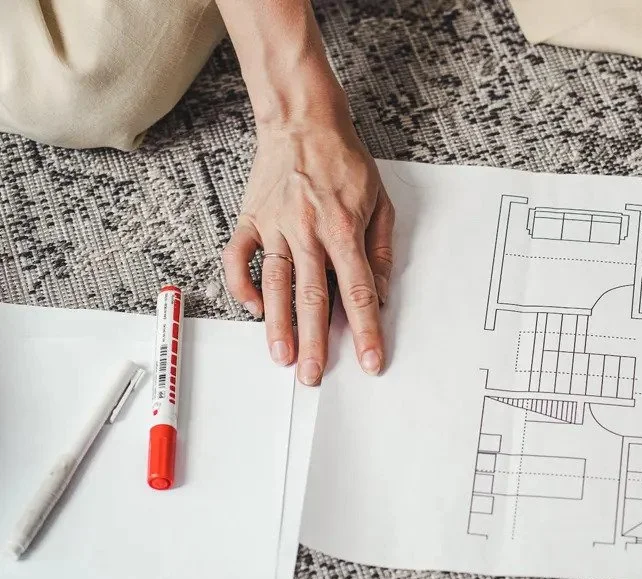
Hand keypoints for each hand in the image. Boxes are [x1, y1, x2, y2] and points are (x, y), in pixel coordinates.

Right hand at [222, 103, 394, 385]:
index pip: (357, 291)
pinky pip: (239, 259)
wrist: (303, 120)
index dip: (365, 330)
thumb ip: (380, 250)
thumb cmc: (344, 161)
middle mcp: (308, 231)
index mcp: (344, 229)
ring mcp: (275, 226)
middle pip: (312, 298)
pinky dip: (242, 285)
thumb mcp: (379, 202)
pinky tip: (253, 309)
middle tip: (315, 376)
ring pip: (274, 285)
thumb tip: (383, 293)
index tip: (371, 360)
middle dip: (315, 342)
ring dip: (277, 326)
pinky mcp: (251, 219)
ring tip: (282, 358)